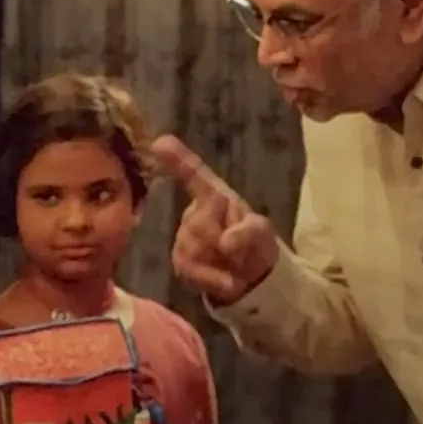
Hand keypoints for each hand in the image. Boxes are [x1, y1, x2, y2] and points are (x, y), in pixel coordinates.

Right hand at [151, 134, 277, 305]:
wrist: (250, 277)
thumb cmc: (255, 244)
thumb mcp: (262, 233)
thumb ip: (249, 231)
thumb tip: (225, 242)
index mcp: (215, 196)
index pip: (194, 175)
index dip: (178, 160)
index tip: (160, 143)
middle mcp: (194, 212)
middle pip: (198, 223)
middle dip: (222, 239)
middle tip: (240, 250)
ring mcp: (183, 237)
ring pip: (193, 247)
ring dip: (219, 260)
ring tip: (234, 264)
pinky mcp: (180, 261)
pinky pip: (189, 268)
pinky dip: (211, 278)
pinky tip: (226, 280)